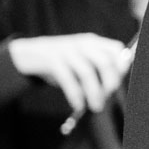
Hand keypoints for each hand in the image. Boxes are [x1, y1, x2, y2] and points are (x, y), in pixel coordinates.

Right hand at [8, 33, 131, 113]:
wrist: (26, 54)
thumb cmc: (60, 62)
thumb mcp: (80, 60)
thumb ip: (96, 69)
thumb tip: (112, 90)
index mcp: (93, 42)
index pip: (116, 49)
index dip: (122, 66)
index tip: (119, 83)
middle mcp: (82, 44)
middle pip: (104, 62)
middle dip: (110, 83)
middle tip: (108, 97)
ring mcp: (66, 51)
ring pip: (87, 73)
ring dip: (94, 93)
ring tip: (96, 107)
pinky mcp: (52, 61)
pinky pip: (68, 80)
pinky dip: (76, 95)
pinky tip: (79, 106)